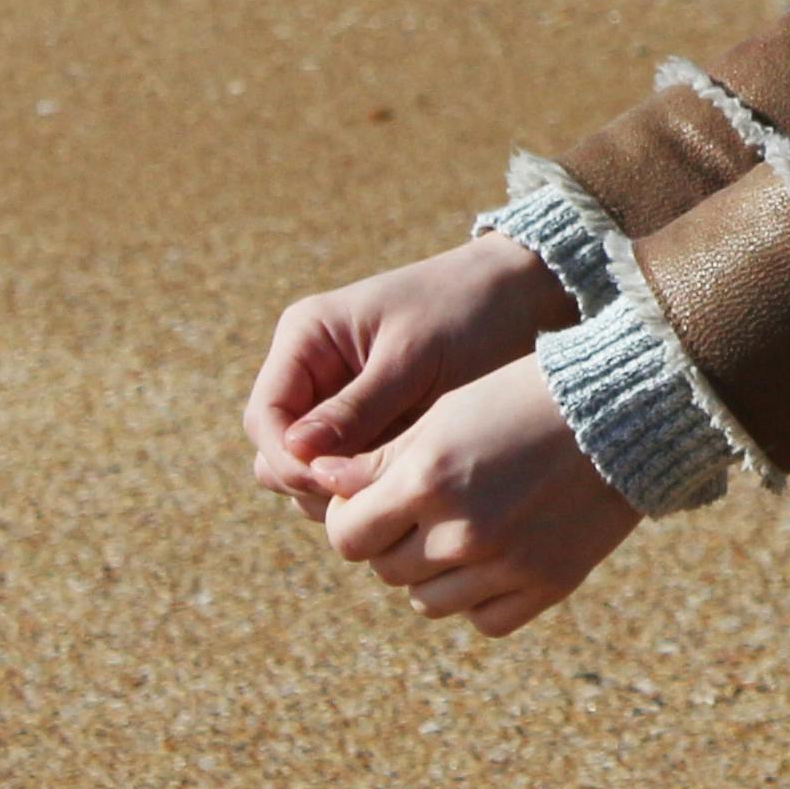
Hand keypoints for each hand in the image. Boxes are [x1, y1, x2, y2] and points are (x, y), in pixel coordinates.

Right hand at [248, 235, 576, 503]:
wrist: (524, 295)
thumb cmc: (468, 310)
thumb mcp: (412, 359)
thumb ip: (356, 408)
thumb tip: (297, 453)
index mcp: (306, 339)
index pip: (265, 418)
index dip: (289, 460)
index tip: (335, 484)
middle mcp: (311, 372)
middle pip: (279, 452)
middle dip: (313, 481)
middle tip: (372, 493)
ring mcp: (341, 403)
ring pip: (312, 470)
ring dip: (343, 488)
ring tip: (399, 485)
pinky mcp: (374, 427)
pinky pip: (352, 471)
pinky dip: (371, 485)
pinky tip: (412, 482)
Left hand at [315, 357, 638, 636]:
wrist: (620, 413)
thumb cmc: (521, 399)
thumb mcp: (444, 413)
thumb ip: (380, 458)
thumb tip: (321, 483)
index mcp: (427, 480)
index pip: (348, 534)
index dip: (351, 519)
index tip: (369, 502)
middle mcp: (461, 530)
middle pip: (386, 569)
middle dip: (391, 542)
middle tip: (418, 511)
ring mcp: (505, 565)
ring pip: (427, 601)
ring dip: (429, 574)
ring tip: (455, 532)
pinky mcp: (545, 585)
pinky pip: (481, 620)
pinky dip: (477, 596)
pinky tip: (492, 557)